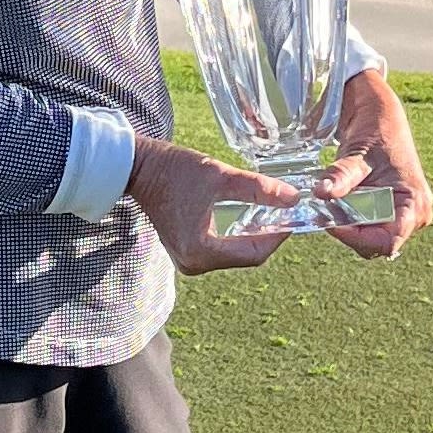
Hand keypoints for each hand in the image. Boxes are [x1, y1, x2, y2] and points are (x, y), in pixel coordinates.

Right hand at [127, 136, 307, 273]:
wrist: (139, 168)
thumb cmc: (174, 170)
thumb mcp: (220, 176)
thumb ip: (258, 188)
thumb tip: (293, 198)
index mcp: (200, 251)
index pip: (253, 254)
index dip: (277, 237)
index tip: (293, 217)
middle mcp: (194, 264)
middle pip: (246, 257)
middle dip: (268, 237)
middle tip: (286, 214)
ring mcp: (189, 261)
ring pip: (235, 256)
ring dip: (254, 237)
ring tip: (271, 215)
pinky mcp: (187, 253)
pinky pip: (222, 252)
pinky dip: (238, 237)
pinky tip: (249, 219)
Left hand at [319, 68, 432, 259]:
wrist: (379, 117)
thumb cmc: (376, 131)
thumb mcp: (356, 154)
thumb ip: (340, 176)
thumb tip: (320, 193)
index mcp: (414, 204)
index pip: (386, 242)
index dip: (356, 238)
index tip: (330, 222)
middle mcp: (414, 215)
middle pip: (375, 244)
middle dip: (349, 231)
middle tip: (325, 210)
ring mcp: (404, 215)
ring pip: (369, 238)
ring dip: (348, 225)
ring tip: (334, 200)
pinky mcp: (391, 212)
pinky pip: (368, 227)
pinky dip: (350, 219)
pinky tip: (339, 200)